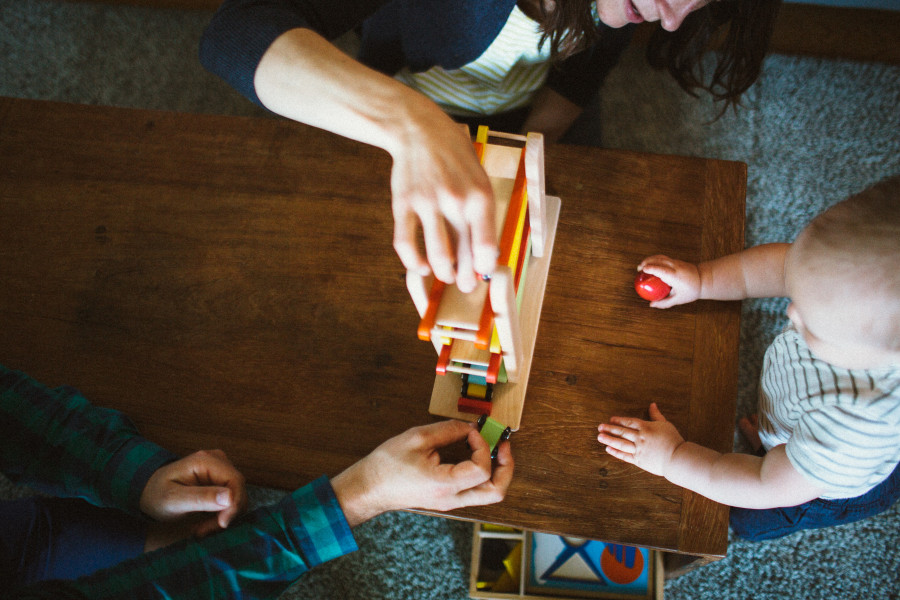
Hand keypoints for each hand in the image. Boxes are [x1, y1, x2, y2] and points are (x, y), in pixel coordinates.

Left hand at [140, 449, 247, 537]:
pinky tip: (205, 523)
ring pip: (237, 497)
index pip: (235, 480)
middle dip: (226, 513)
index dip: (234, 503)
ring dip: (224, 517)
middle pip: (238, 489)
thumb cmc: (156, 494)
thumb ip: (201, 498)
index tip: (222, 524)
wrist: (149, 493)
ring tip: (201, 529)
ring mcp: (221, 470)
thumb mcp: (173, 500)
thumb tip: (231, 498)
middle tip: (204, 531)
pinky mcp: (222, 481)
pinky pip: (232, 500)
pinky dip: (222, 515)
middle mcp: (218, 461)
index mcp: (205, 460)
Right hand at [332, 420, 512, 526]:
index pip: (482, 469)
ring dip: (497, 471)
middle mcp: (451, 499)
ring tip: (494, 450)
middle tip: (503, 446)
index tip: (471, 432)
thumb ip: (448, 430)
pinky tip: (475, 454)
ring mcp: (450, 502)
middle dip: (506, 467)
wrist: (369, 488)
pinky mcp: (447, 499)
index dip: (483, 446)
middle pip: (496, 492)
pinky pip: (475, 490)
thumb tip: (469, 427)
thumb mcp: (417, 438)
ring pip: (488, 494)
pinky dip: (482, 473)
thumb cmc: (387, 465)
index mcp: (444, 485)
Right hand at [389, 111, 498, 292]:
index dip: (484, 267)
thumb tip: (483, 252)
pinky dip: (413, 262)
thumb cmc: (455, 158)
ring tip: (445, 276)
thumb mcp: (479, 179)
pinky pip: (406, 244)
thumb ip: (481, 213)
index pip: (486, 246)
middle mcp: (455, 201)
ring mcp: (427, 203)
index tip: (482, 273)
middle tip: (464, 285)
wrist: (420, 130)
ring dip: (443, 273)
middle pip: (463, 255)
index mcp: (480, 196)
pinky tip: (420, 267)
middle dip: (465, 278)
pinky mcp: (403, 204)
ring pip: (437, 255)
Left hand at [597, 403, 683, 476]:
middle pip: (622, 432)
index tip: (611, 419)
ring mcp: (638, 449)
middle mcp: (640, 438)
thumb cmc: (673, 440)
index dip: (619, 420)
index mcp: (646, 428)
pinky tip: (608, 449)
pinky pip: (625, 456)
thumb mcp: (665, 424)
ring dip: (609, 439)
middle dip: (610, 429)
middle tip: (599, 427)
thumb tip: (652, 404)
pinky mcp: (639, 460)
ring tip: (599, 437)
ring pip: (620, 443)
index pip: (629, 422)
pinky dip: (616, 452)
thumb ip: (656, 415)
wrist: (677, 458)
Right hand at [636, 255, 700, 307]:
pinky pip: (663, 258)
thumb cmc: (691, 291)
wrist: (704, 279)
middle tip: (638, 268)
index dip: (651, 268)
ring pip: (660, 257)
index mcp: (675, 276)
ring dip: (650, 259)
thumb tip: (651, 305)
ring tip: (642, 265)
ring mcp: (676, 262)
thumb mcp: (678, 299)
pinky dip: (655, 260)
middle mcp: (675, 266)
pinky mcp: (676, 260)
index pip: (660, 269)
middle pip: (658, 260)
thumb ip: (664, 303)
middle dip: (647, 262)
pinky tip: (651, 265)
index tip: (642, 270)